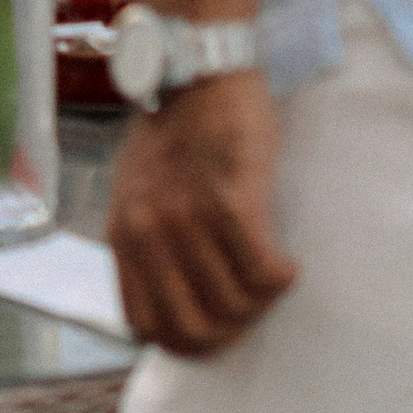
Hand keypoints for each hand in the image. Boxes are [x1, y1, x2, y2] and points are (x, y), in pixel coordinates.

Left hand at [107, 69, 295, 356]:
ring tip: (271, 278)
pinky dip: (281, 279)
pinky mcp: (231, 199)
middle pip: (191, 328)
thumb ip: (148, 243)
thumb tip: (172, 299)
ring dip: (261, 304)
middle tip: (253, 309)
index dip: (186, 342)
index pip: (145, 326)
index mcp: (123, 235)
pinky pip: (262, 271)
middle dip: (230, 333)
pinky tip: (289, 264)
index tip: (216, 327)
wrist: (198, 70)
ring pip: (232, 305)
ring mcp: (188, 217)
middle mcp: (149, 232)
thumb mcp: (137, 191)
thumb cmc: (173, 130)